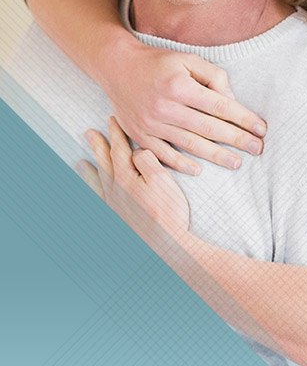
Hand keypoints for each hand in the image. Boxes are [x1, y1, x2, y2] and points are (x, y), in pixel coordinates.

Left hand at [80, 118, 189, 241]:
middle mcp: (115, 191)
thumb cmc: (167, 212)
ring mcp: (114, 206)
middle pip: (104, 163)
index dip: (116, 133)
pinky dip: (93, 194)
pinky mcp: (117, 219)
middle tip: (89, 133)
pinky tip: (92, 194)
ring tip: (80, 163)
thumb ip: (147, 160)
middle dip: (98, 146)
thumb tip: (138, 151)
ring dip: (90, 170)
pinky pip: (99, 201)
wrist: (164, 245)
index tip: (113, 120)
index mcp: (126, 178)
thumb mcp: (161, 179)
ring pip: (98, 182)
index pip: (119, 150)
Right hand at [103, 38, 267, 174]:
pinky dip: (181, 163)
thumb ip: (214, 77)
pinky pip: (163, 154)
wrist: (117, 67)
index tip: (261, 128)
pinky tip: (199, 169)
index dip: (243, 118)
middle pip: (209, 128)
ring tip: (236, 162)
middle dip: (237, 140)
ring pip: (190, 144)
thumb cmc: (158, 62)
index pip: (220, 106)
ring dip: (215, 156)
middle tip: (257, 149)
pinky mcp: (140, 134)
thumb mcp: (188, 59)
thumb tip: (231, 101)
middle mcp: (166, 107)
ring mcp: (151, 124)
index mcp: (180, 86)